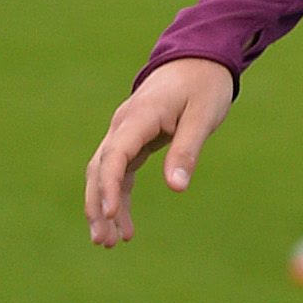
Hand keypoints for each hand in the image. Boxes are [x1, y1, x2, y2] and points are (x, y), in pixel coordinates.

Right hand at [84, 58, 234, 247]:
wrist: (198, 60)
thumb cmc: (204, 86)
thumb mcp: (203, 117)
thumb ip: (187, 151)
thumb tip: (176, 189)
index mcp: (139, 117)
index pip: (114, 156)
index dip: (108, 187)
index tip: (110, 214)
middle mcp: (124, 126)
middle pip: (100, 169)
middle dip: (98, 206)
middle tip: (103, 241)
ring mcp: (125, 133)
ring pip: (104, 174)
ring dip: (104, 207)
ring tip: (110, 243)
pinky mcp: (133, 140)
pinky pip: (119, 172)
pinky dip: (119, 197)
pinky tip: (125, 225)